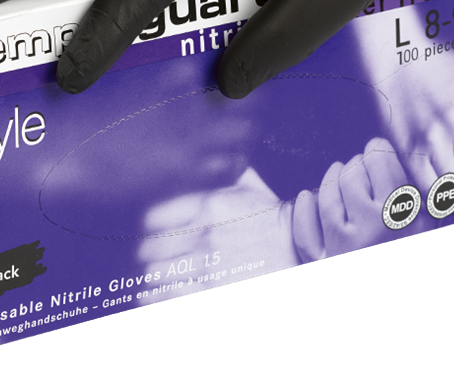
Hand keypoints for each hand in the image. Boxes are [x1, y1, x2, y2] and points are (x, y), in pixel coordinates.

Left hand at [136, 167, 297, 304]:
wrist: (303, 250)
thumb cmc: (276, 220)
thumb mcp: (253, 187)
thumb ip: (228, 172)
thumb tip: (216, 156)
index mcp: (210, 204)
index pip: (156, 217)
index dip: (151, 227)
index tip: (155, 232)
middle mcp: (205, 234)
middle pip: (151, 247)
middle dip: (151, 253)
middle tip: (155, 257)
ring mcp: (209, 265)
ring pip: (156, 273)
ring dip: (156, 275)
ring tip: (160, 275)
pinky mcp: (213, 289)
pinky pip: (171, 295)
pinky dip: (158, 296)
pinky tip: (153, 295)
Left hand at [292, 137, 436, 261]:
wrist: (377, 337)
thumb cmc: (416, 244)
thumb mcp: (436, 228)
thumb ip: (440, 205)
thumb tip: (442, 180)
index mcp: (404, 217)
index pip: (380, 160)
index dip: (379, 152)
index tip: (379, 152)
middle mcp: (368, 228)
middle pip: (352, 172)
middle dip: (358, 165)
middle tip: (365, 168)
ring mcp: (340, 247)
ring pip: (326, 191)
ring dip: (333, 179)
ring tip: (341, 175)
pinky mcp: (319, 263)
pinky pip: (303, 223)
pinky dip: (305, 207)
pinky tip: (311, 197)